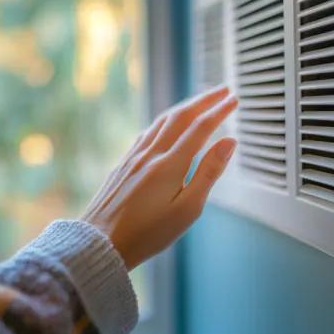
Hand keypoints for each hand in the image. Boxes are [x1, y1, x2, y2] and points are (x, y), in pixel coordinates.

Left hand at [81, 85, 237, 268]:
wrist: (99, 242)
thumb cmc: (146, 234)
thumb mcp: (187, 209)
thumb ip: (209, 173)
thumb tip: (229, 143)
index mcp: (169, 165)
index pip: (200, 127)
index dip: (219, 111)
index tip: (233, 100)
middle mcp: (150, 155)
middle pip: (180, 116)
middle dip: (203, 101)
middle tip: (222, 90)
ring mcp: (133, 158)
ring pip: (162, 122)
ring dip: (183, 107)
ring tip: (199, 102)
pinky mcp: (123, 165)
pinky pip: (147, 133)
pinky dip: (164, 121)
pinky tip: (165, 124)